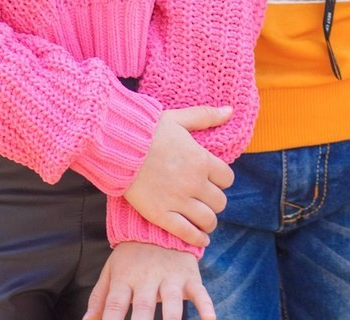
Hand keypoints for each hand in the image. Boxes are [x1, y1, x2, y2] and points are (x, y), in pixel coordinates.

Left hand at [84, 242, 214, 319]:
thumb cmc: (131, 256)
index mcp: (124, 277)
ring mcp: (170, 276)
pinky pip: (200, 292)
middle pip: (143, 306)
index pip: (115, 304)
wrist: (159, 223)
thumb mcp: (112, 271)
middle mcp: (147, 277)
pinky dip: (206, 306)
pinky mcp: (190, 276)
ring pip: (172, 301)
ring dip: (171, 318)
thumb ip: (100, 297)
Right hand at [123, 106, 233, 247]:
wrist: (118, 144)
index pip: (227, 178)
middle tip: (205, 198)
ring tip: (203, 218)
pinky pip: (188, 233)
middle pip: (219, 201)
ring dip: (208, 221)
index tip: (213, 179)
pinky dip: (198, 238)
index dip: (221, 179)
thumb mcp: (179, 118)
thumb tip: (230, 111)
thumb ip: (206, 116)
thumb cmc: (148, 128)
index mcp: (201, 159)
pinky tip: (200, 237)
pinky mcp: (161, 215)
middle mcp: (194, 182)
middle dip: (214, 200)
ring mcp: (179, 201)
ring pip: (208, 220)